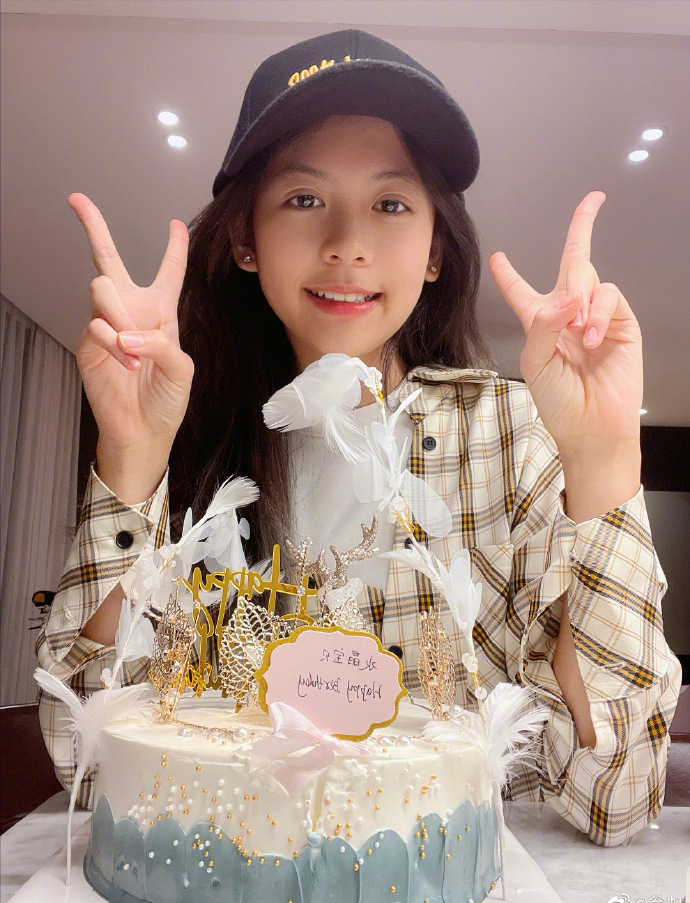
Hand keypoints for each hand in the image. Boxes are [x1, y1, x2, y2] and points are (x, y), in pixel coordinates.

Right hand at [69, 193, 192, 498]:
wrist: (143, 430)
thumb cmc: (167, 399)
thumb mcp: (182, 369)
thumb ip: (161, 343)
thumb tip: (126, 333)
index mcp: (162, 313)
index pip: (169, 273)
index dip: (174, 248)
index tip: (174, 224)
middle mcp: (131, 312)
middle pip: (109, 259)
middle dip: (93, 226)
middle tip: (77, 200)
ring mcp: (107, 325)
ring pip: (102, 288)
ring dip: (120, 315)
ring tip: (132, 350)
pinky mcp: (89, 343)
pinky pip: (96, 327)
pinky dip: (114, 346)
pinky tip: (126, 364)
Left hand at [489, 191, 642, 460]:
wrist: (592, 426)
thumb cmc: (558, 401)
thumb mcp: (535, 361)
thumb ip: (544, 323)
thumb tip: (569, 295)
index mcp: (538, 324)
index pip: (521, 291)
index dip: (509, 274)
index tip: (498, 257)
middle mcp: (567, 314)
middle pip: (571, 261)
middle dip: (581, 226)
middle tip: (590, 210)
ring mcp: (596, 315)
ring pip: (590, 277)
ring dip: (582, 297)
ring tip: (579, 331)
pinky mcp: (621, 322)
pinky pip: (610, 295)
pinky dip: (598, 310)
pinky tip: (590, 334)